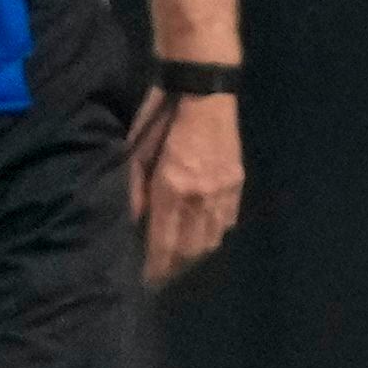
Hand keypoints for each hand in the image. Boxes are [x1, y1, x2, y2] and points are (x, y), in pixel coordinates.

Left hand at [128, 87, 243, 285]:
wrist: (203, 87)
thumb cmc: (160, 113)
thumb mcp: (136, 149)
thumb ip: (134, 190)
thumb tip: (131, 222)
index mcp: (172, 189)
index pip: (163, 243)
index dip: (154, 266)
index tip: (145, 280)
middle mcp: (200, 198)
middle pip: (188, 250)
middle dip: (173, 268)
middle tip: (159, 276)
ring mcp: (222, 193)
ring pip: (210, 241)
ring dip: (193, 256)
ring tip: (179, 261)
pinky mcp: (236, 184)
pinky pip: (226, 223)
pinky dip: (212, 235)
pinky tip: (201, 235)